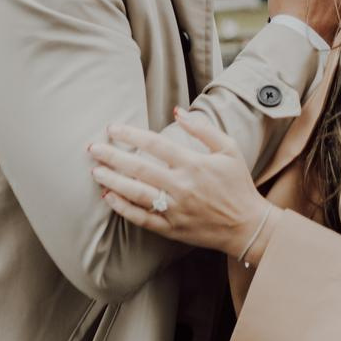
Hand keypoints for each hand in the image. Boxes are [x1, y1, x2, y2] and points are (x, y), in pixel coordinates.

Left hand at [89, 109, 270, 254]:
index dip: (131, 134)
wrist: (246, 225)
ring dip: (113, 181)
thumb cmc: (237, 184)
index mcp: (194, 165)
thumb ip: (202, 129)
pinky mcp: (171, 228)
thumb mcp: (228, 149)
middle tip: (93, 148)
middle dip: (113, 157)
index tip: (112, 128)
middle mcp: (182, 187)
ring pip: (136, 194)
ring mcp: (175, 209)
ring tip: (95, 171)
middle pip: (139, 169)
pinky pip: (142, 218)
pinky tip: (109, 197)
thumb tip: (177, 111)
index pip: (155, 145)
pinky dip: (123, 208)